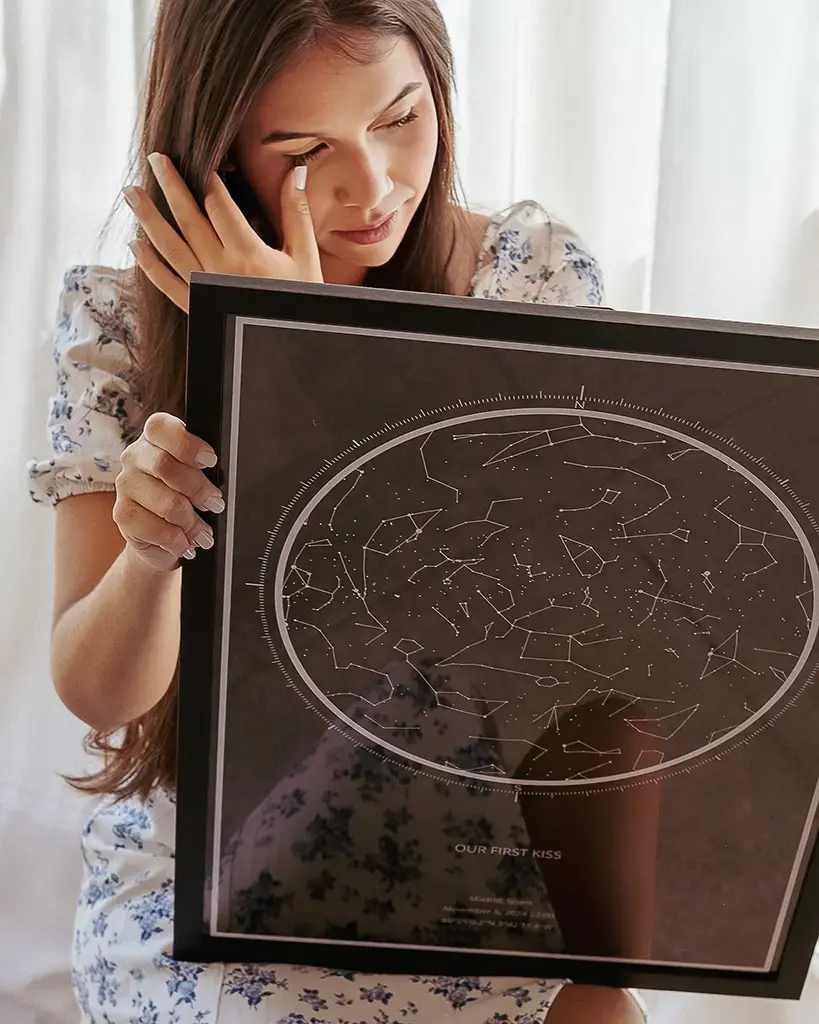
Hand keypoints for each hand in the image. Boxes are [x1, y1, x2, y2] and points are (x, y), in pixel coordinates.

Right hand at [113, 412, 224, 572]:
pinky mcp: (122, 514)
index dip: (187, 444)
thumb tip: (224, 478)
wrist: (159, 536)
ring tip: (202, 532)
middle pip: (164, 466)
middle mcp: (134, 457)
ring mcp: (125, 485)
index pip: (160, 428)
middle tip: (215, 504)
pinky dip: (176, 539)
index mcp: (155, 439)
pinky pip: (155, 528)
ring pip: (165, 502)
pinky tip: (183, 542)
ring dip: (191, 522)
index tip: (211, 461)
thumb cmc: (185, 499)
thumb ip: (204, 469)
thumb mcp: (198, 478)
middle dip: (198, 489)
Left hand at [124, 153, 320, 312]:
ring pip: (170, 248)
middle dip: (171, 186)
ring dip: (149, 219)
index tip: (201, 158)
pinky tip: (135, 245)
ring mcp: (205, 288)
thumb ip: (296, 214)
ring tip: (131, 193)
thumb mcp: (305, 257)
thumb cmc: (302, 301)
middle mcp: (221, 268)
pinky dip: (149, 266)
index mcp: (248, 253)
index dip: (209, 179)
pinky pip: (167, 285)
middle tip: (155, 158)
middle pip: (189, 220)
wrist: (292, 347)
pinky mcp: (197, 307)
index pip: (219, 206)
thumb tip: (294, 171)